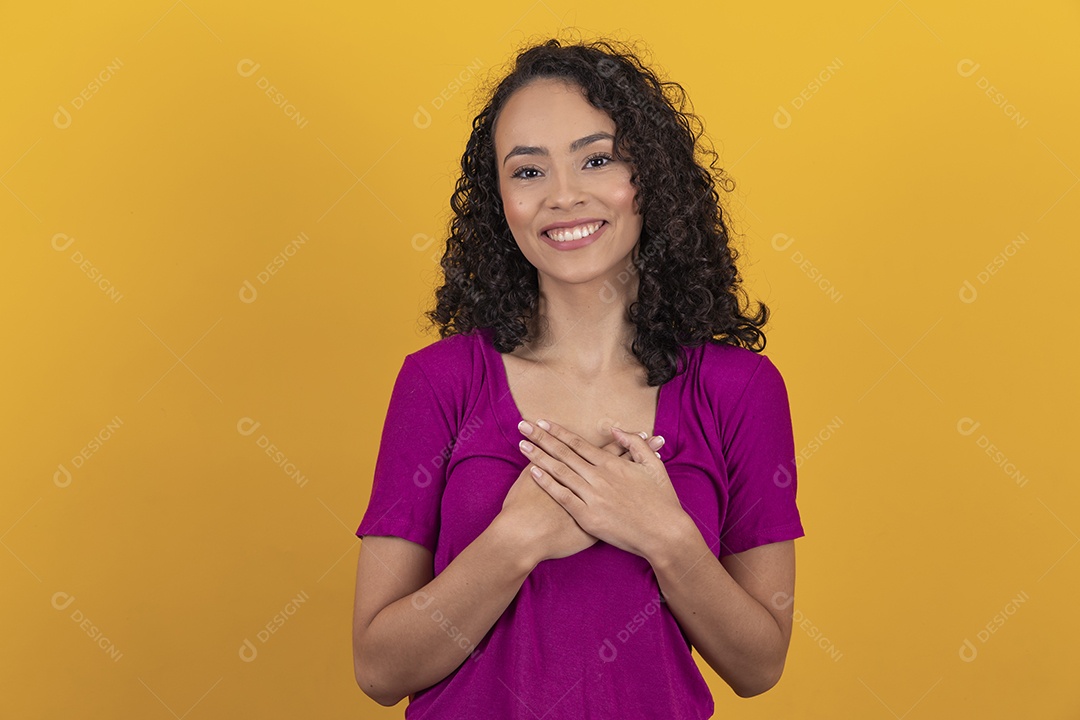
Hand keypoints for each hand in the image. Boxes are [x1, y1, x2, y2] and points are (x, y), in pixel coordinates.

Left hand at [516, 419, 687, 558]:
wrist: (665, 534)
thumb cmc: (661, 501)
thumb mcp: (653, 465)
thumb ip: (635, 444)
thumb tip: (616, 430)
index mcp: (613, 464)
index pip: (578, 444)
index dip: (558, 432)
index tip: (542, 422)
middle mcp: (599, 477)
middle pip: (563, 453)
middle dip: (541, 438)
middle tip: (523, 426)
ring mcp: (592, 497)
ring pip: (559, 472)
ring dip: (538, 457)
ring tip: (522, 445)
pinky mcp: (588, 517)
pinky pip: (563, 497)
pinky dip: (547, 484)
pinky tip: (533, 473)